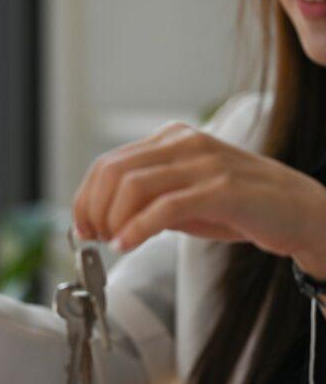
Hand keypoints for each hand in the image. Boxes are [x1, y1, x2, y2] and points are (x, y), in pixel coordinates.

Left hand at [73, 122, 325, 277]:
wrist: (302, 213)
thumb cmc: (240, 207)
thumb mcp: (182, 198)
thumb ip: (145, 201)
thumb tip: (101, 218)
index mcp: (171, 140)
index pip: (108, 163)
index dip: (85, 197)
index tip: (81, 226)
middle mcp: (185, 144)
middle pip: (113, 171)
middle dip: (93, 209)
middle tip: (94, 237)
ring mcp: (204, 163)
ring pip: (133, 185)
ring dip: (112, 219)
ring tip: (113, 241)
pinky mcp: (222, 189)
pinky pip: (164, 206)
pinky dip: (136, 229)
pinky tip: (127, 244)